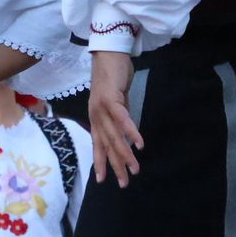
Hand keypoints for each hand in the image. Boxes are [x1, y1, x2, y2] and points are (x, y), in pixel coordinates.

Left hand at [87, 51, 142, 186]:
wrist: (108, 53)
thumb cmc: (112, 76)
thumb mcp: (115, 101)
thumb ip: (119, 118)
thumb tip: (127, 134)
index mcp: (96, 118)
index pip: (98, 145)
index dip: (100, 163)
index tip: (102, 181)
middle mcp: (96, 116)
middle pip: (106, 145)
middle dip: (115, 166)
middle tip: (124, 183)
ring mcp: (101, 108)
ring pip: (114, 136)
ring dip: (125, 154)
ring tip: (134, 169)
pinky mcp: (110, 99)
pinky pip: (123, 119)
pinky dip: (131, 132)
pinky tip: (139, 144)